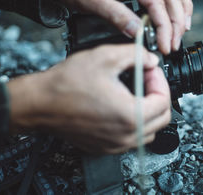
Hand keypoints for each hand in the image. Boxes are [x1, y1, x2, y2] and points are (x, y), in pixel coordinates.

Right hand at [8, 44, 170, 153]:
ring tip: (135, 90)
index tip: (150, 70)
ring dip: (149, 108)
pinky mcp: (106, 147)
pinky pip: (132, 137)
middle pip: (162, 118)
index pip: (164, 101)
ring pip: (149, 130)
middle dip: (158, 94)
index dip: (160, 80)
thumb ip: (136, 55)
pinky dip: (135, 121)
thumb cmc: (66, 84)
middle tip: (145, 78)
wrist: (38, 103)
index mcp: (130, 116)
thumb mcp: (106, 57)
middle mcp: (125, 136)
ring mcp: (115, 145)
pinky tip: (122, 104)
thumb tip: (151, 59)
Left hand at [47, 0, 192, 53]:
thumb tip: (138, 32)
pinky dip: (177, 0)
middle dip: (175, 23)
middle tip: (172, 45)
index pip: (156, 1)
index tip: (164, 45)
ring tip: (181, 32)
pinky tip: (179, 13)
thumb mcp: (90, 2)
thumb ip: (116, 16)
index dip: (164, 26)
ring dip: (181, 10)